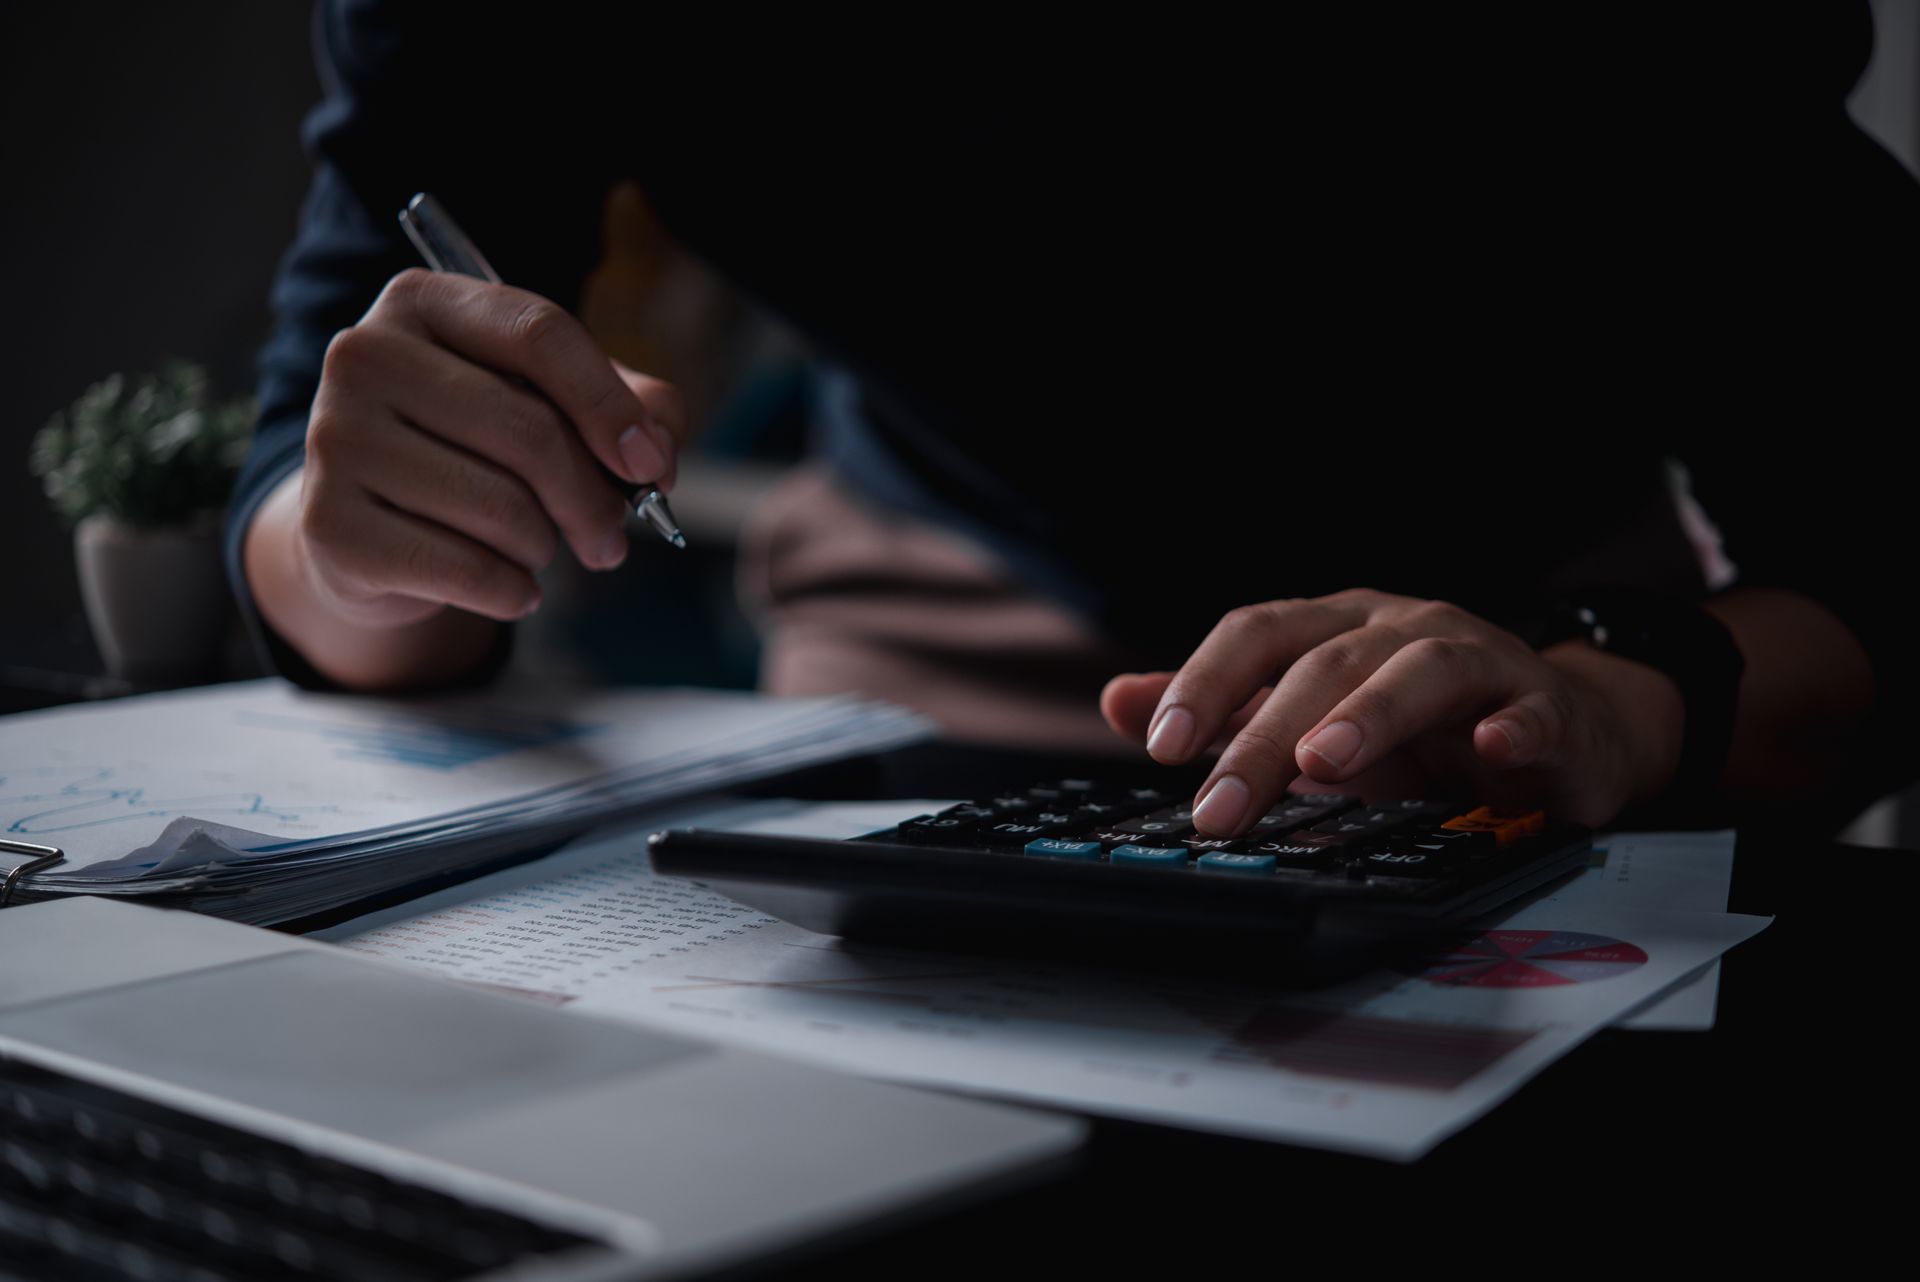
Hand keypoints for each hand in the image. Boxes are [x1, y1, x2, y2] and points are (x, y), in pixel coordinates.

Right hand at [297, 269, 683, 627]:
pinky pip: (464, 569)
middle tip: (608, 537)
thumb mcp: (558, 407)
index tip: (649, 465)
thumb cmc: (476, 453)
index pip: (538, 332)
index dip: (609, 404)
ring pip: (501, 507)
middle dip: (592, 499)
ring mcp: (336, 438)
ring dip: (544, 546)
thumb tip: (655, 454)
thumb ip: (633, 409)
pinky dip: (513, 591)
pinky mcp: (328, 524)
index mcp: (424, 302)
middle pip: (528, 429)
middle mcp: (365, 355)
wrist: (372, 530)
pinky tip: (511, 587)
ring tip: (532, 547)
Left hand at [1099, 589, 1684, 832]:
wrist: (1555, 729)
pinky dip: (1512, 728)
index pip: (1258, 633)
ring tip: (1325, 763)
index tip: (1161, 746)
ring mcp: (1479, 659)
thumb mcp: (1307, 715)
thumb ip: (1220, 710)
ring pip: (1422, 669)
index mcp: (1335, 626)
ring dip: (1371, 713)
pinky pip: (1532, 711)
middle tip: (1221, 804)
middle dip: (1266, 734)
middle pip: (1325, 663)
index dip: (1206, 682)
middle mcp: (1401, 628)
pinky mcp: (1545, 708)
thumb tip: (1117, 702)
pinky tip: (1491, 754)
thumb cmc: (1418, 725)